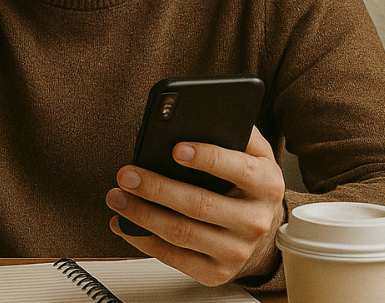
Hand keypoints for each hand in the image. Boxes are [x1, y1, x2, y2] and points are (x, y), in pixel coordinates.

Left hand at [106, 127, 286, 285]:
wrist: (261, 232)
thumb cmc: (247, 184)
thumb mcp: (252, 153)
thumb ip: (234, 129)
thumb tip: (198, 112)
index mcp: (267, 184)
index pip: (238, 168)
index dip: (206, 157)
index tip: (174, 148)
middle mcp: (256, 221)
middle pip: (200, 205)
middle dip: (157, 188)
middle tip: (127, 174)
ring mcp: (236, 251)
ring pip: (181, 233)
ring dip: (142, 214)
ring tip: (117, 196)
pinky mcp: (216, 272)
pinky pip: (173, 257)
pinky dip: (142, 240)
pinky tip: (124, 223)